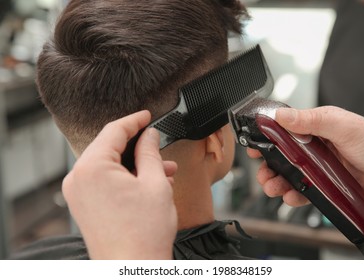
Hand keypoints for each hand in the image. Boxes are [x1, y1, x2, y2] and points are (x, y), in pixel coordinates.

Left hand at [62, 110, 177, 258]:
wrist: (132, 269)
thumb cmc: (143, 234)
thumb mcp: (155, 183)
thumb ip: (150, 152)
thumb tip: (149, 135)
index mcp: (92, 168)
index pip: (113, 131)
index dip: (134, 120)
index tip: (146, 115)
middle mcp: (78, 179)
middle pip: (109, 148)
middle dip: (138, 147)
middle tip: (158, 145)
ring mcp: (79, 194)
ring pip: (109, 166)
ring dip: (135, 165)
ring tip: (163, 171)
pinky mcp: (84, 206)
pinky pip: (104, 181)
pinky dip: (125, 178)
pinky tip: (148, 183)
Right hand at [248, 106, 363, 208]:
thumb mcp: (341, 125)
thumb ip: (310, 119)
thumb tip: (281, 115)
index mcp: (315, 127)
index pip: (283, 130)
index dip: (266, 138)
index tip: (255, 144)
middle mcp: (314, 148)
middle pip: (281, 156)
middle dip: (267, 164)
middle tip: (263, 170)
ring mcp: (318, 168)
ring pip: (288, 175)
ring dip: (276, 181)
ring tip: (273, 186)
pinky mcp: (323, 187)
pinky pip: (301, 192)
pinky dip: (292, 195)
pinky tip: (290, 195)